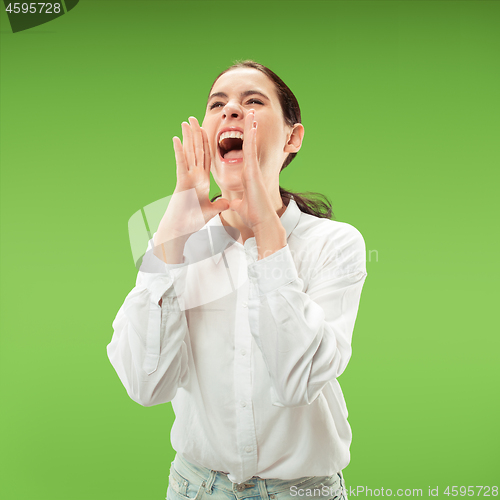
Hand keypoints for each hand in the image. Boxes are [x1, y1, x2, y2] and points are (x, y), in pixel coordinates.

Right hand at [154, 117, 229, 249]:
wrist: (180, 230)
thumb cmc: (192, 221)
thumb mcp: (210, 210)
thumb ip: (218, 205)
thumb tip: (227, 203)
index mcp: (201, 181)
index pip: (205, 158)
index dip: (206, 144)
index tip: (206, 130)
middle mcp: (193, 176)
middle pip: (196, 151)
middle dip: (195, 134)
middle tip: (193, 118)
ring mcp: (187, 178)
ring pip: (188, 153)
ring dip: (187, 137)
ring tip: (185, 122)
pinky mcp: (181, 182)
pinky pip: (181, 164)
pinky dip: (179, 151)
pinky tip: (176, 138)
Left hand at [229, 111, 280, 232]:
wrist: (261, 222)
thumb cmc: (253, 215)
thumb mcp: (239, 206)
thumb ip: (235, 203)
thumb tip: (230, 204)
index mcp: (246, 176)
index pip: (244, 154)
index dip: (243, 140)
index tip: (242, 128)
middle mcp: (250, 170)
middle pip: (249, 144)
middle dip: (249, 128)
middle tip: (249, 112)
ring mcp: (253, 170)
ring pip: (251, 144)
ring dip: (251, 127)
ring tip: (251, 112)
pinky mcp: (253, 172)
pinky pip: (251, 151)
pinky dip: (251, 138)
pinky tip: (251, 126)